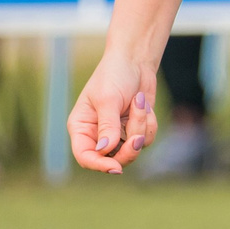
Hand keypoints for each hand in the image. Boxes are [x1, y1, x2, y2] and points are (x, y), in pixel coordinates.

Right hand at [69, 48, 158, 173]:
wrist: (135, 61)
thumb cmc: (114, 75)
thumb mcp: (108, 100)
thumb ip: (107, 126)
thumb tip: (104, 150)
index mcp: (81, 127)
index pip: (85, 156)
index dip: (99, 165)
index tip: (115, 167)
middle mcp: (97, 134)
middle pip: (113, 159)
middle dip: (128, 150)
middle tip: (137, 138)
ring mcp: (118, 133)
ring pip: (133, 149)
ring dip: (140, 126)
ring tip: (137, 101)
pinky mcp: (134, 129)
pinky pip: (146, 138)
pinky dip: (148, 122)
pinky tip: (143, 104)